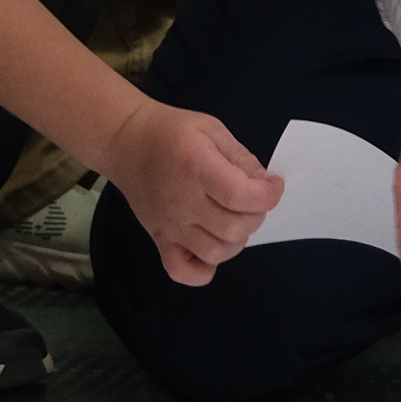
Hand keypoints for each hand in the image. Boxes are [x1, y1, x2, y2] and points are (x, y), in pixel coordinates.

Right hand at [100, 98, 284, 284]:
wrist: (127, 143)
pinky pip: (182, 272)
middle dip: (256, 215)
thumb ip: (241, 158)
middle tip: (252, 200)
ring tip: (233, 219)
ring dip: (236, 240)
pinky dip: (202, 269)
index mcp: (196, 167)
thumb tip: (264, 184)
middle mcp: (182, 201)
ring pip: (215, 252)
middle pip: (234, 228)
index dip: (268, 195)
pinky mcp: (159, 240)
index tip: (272, 186)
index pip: (241, 195)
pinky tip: (209, 247)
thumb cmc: (171, 132)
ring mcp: (169, 226)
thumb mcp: (212, 129)